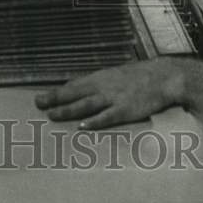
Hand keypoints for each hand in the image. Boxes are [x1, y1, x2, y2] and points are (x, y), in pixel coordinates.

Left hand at [35, 58, 183, 127]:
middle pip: (74, 93)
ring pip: (86, 105)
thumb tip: (84, 91)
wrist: (164, 76)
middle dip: (55, 99)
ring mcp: (114, 98)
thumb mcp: (117, 76)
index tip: (41, 98)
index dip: (56, 92)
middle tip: (38, 104)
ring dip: (68, 110)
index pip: (73, 85)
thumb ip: (100, 84)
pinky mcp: (126, 110)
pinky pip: (108, 117)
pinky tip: (83, 126)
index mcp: (101, 78)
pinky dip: (95, 122)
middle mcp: (104, 87)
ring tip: (53, 115)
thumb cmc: (141, 77)